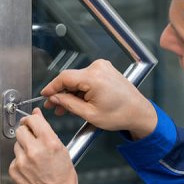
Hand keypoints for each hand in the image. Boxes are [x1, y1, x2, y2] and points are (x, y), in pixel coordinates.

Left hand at [9, 108, 78, 183]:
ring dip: (24, 147)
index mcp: (49, 142)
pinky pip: (14, 158)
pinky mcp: (14, 170)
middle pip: (21, 129)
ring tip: (34, 157)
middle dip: (26, 132)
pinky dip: (20, 160)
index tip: (31, 119)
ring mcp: (22, 161)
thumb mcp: (62, 150)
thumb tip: (37, 117)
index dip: (32, 118)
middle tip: (32, 138)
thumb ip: (48, 132)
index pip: (33, 120)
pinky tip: (30, 167)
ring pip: (16, 144)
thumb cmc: (63, 178)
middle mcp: (34, 150)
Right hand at [41, 59, 156, 138]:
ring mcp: (103, 67)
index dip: (52, 87)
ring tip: (64, 108)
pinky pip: (87, 78)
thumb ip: (69, 104)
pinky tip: (76, 101)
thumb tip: (54, 98)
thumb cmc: (120, 115)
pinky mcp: (106, 70)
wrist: (139, 112)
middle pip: (71, 78)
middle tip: (53, 106)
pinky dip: (80, 89)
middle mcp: (98, 68)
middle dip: (61, 93)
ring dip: (70, 92)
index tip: (44, 95)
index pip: (64, 77)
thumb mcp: (90, 114)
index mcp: (94, 78)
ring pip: (78, 79)